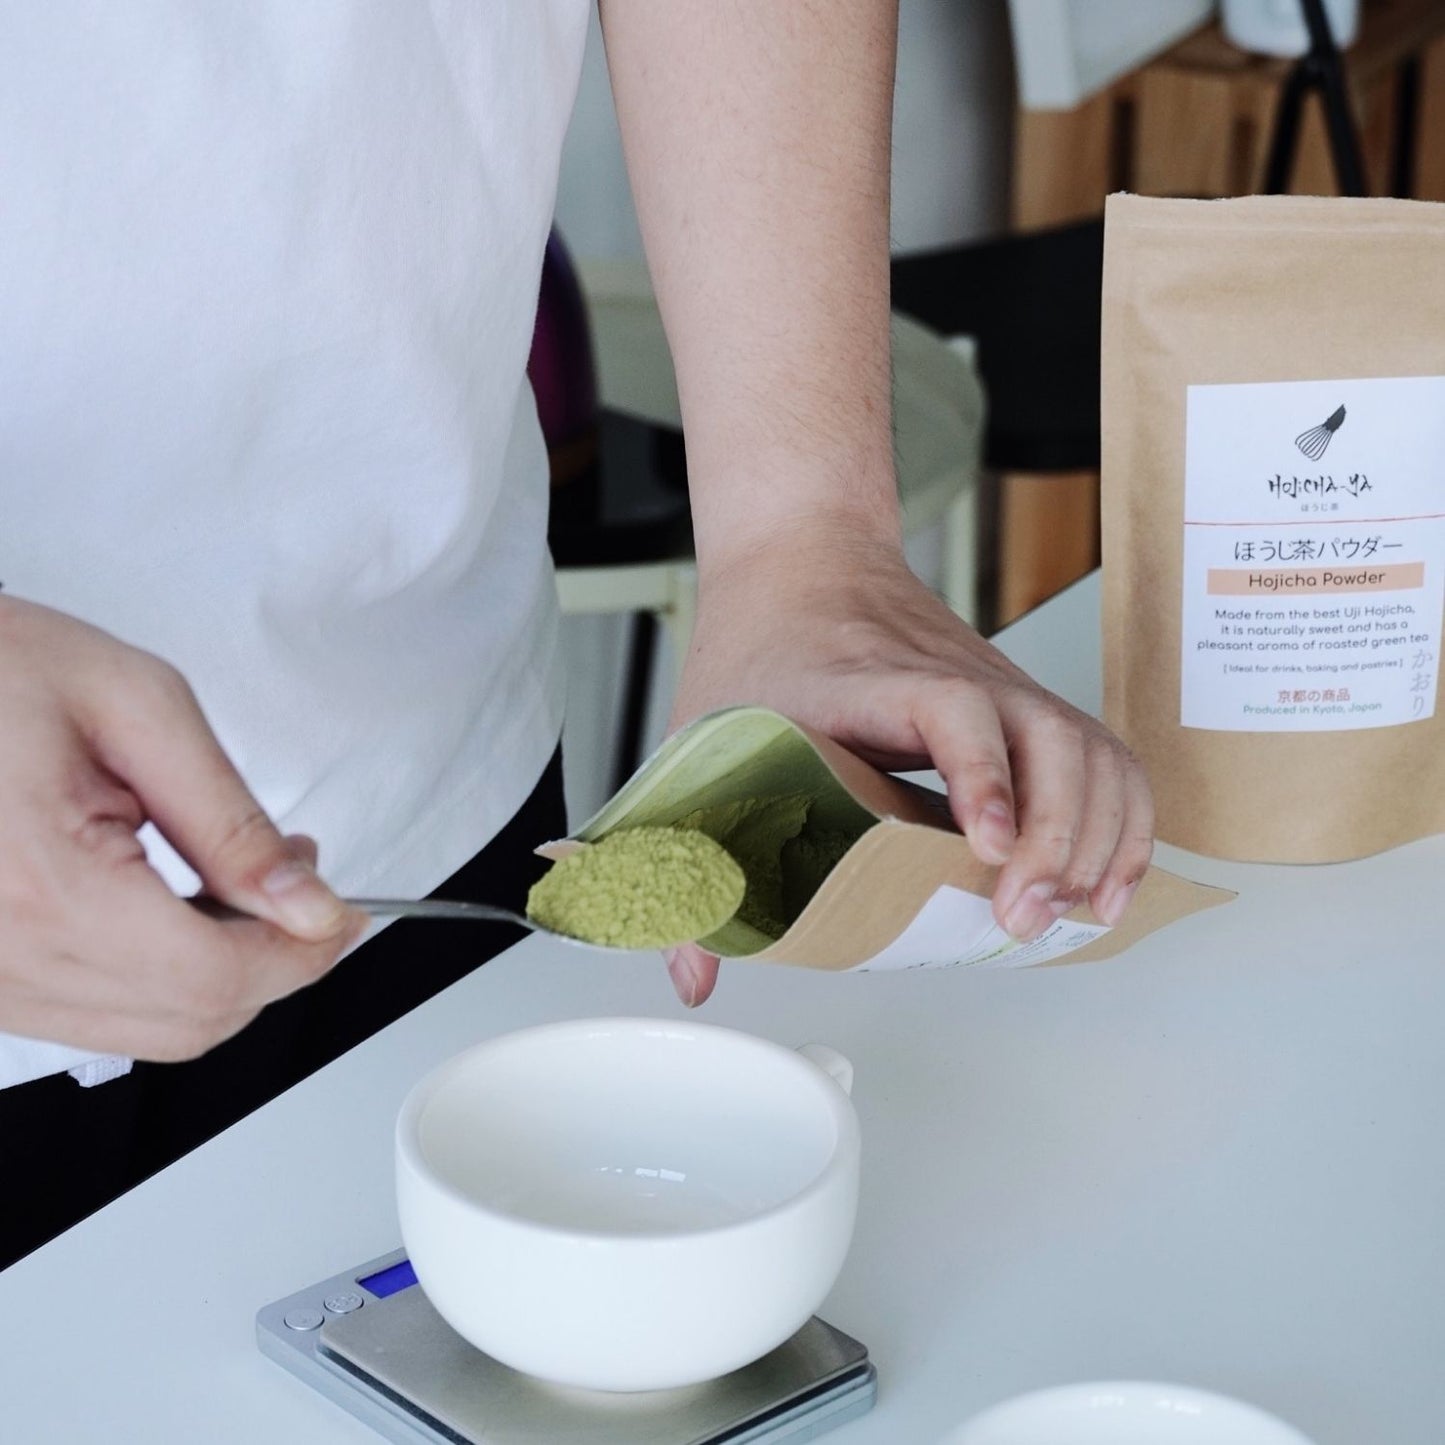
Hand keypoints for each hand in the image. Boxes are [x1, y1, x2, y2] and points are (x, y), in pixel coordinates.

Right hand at [0, 596, 366, 1061]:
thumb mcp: (139, 709)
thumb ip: (231, 821)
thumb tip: (307, 905)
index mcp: (44, 886)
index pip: (213, 978)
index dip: (301, 953)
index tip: (341, 910)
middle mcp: (4, 957)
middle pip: (191, 1018)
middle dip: (273, 959)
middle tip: (298, 877)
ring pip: (152, 1029)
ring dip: (223, 971)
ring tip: (237, 878)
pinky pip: (101, 1014)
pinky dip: (165, 976)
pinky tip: (178, 905)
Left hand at [662, 530, 1153, 1005]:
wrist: (804, 561)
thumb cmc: (758, 649)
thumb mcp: (702, 744)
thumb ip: (690, 860)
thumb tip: (692, 977)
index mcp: (870, 683)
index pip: (953, 708)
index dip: (982, 776)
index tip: (987, 848)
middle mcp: (955, 678)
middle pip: (1047, 735)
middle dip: (1055, 838)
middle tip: (1021, 918)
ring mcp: (1000, 688)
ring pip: (1089, 749)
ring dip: (1096, 838)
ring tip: (1065, 914)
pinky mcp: (1021, 707)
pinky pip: (1103, 757)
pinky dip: (1121, 821)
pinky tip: (1105, 884)